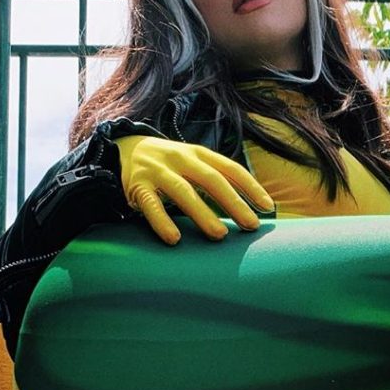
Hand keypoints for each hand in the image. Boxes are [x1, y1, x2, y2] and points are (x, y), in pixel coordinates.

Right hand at [116, 134, 274, 244]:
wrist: (121, 149)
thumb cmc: (168, 165)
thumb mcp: (192, 164)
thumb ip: (215, 180)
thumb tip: (249, 210)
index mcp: (198, 153)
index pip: (230, 168)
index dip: (250, 187)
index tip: (268, 208)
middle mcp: (179, 158)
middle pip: (211, 179)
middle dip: (233, 202)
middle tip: (251, 225)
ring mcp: (157, 170)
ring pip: (183, 192)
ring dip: (202, 214)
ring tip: (219, 235)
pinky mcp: (136, 186)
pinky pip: (150, 205)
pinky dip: (162, 222)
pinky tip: (174, 239)